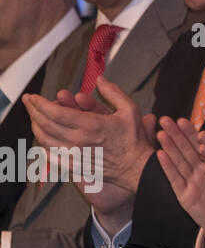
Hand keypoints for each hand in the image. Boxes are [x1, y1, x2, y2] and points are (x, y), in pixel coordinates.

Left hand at [23, 78, 156, 192]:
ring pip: (44, 139)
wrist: (135, 167)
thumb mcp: (130, 110)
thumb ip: (114, 93)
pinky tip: (41, 136)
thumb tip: (101, 79)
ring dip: (35, 125)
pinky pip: (50, 154)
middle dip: (33, 110)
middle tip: (27, 101)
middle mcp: (78, 140)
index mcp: (91, 125)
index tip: (34, 96)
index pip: (55, 112)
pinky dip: (41, 144)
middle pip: (45, 124)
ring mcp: (74, 154)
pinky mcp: (73, 165)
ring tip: (33, 116)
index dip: (40, 103)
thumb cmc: (133, 139)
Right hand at [156, 116, 204, 247]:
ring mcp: (190, 184)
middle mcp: (197, 173)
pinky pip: (176, 179)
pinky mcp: (185, 196)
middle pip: (185, 151)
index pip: (199, 146)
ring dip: (169, 148)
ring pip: (178, 162)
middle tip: (166, 119)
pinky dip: (168, 167)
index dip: (191, 133)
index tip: (184, 119)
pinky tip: (160, 155)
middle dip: (175, 135)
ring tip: (161, 133)